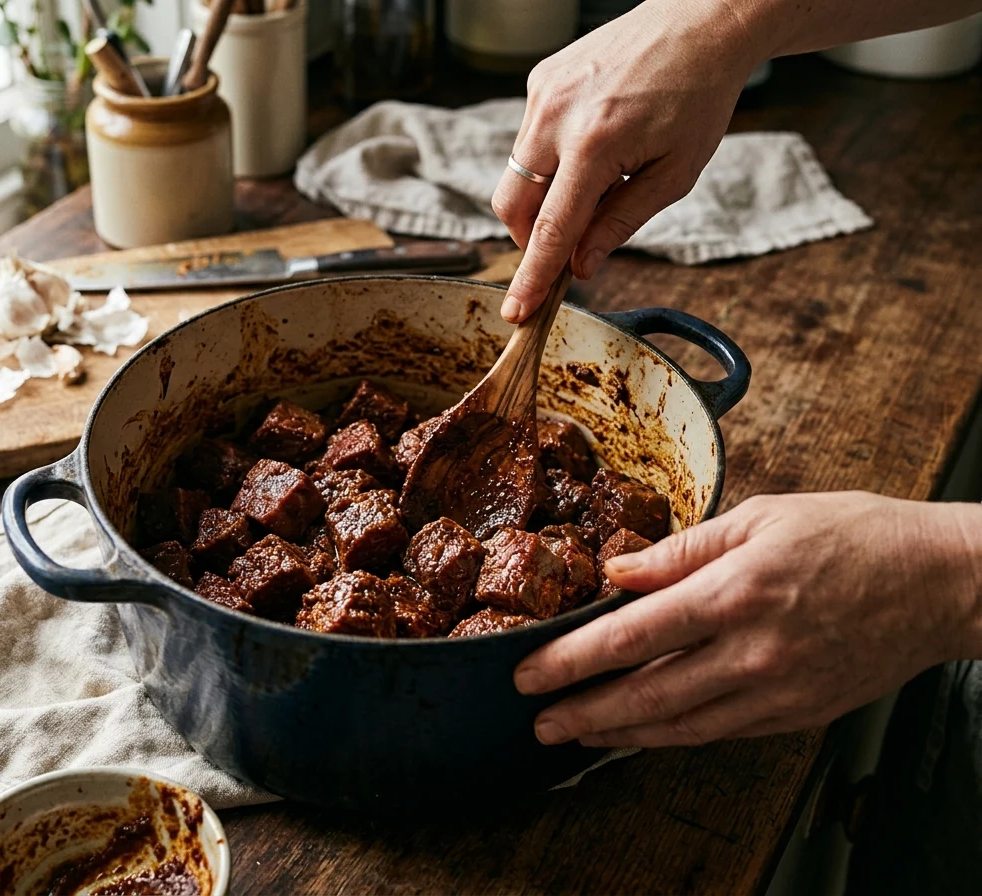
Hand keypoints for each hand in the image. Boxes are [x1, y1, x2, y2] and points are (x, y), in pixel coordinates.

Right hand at [492, 0, 763, 321]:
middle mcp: (556, 117)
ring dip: (543, 196)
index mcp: (595, 145)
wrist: (700, 22)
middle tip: (569, 245)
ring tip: (595, 180)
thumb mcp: (674, 175)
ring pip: (515, 175)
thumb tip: (581, 265)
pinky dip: (550, 159)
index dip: (532, 277)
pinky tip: (592, 142)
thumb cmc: (697, 96)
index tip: (516, 311)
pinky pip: (527, 140)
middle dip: (530, 238)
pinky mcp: (540, 80)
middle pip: (512, 206)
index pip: (549, 230)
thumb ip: (620, 223)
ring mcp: (542, 95)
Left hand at [514, 492, 981, 747]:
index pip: (631, 635)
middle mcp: (751, 651)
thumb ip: (680, 550)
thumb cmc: (853, 536)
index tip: (529, 671)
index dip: (572, 658)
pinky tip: (642, 732)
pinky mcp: (797, 712)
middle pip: (646, 694)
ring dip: (619, 734)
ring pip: (679, 725)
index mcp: (735, 592)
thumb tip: (618, 572)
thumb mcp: (760, 517)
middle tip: (538, 720)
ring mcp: (776, 690)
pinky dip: (672, 735)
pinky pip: (720, 732)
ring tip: (576, 734)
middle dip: (583, 711)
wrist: (939, 582)